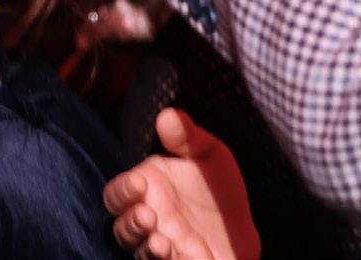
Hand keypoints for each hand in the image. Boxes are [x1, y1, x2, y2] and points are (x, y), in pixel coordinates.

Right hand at [105, 109, 258, 259]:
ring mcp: (163, 246)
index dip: (122, 191)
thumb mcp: (207, 154)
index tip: (139, 183)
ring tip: (162, 242)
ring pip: (141, 253)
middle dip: (131, 224)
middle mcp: (148, 222)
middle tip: (148, 215)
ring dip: (147, 249)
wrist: (242, 224)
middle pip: (122, 229)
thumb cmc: (215, 186)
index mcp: (146, 191)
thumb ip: (187, 137)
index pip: (117, 194)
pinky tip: (187, 255)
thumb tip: (168, 115)